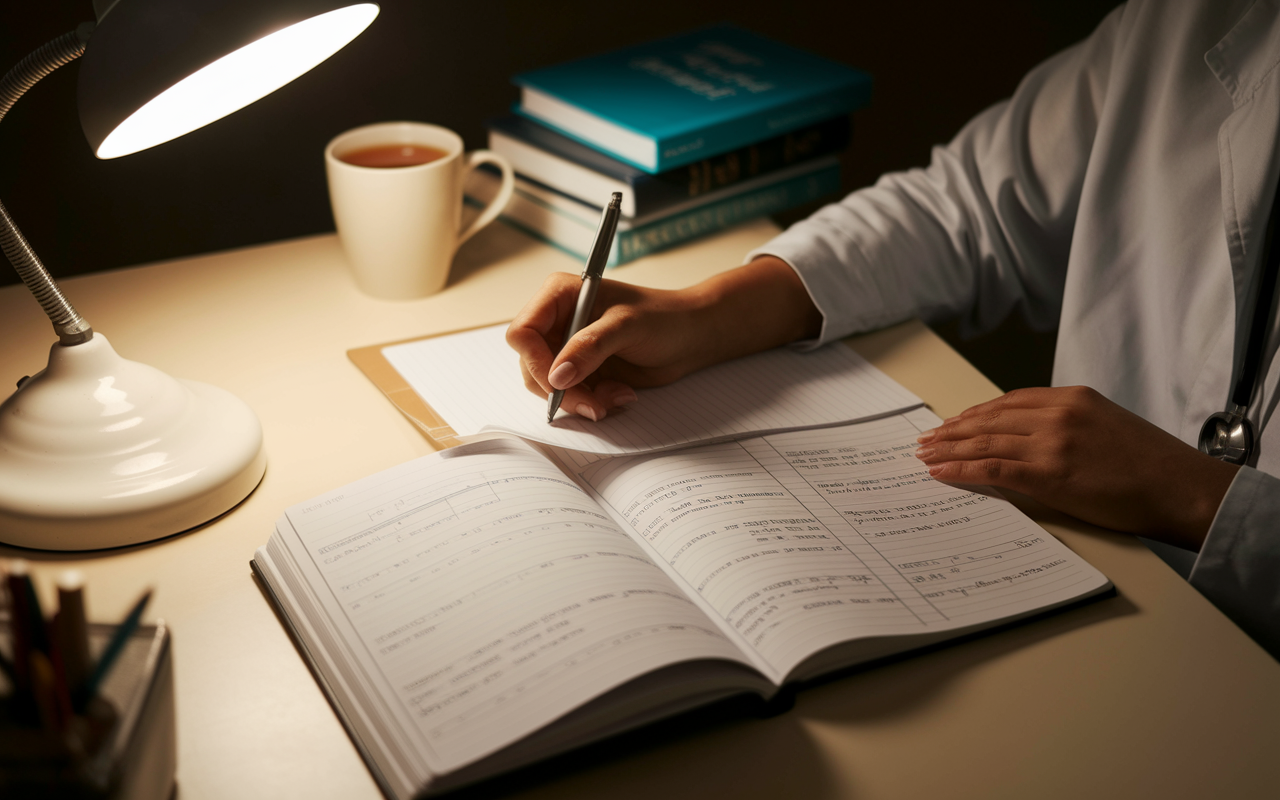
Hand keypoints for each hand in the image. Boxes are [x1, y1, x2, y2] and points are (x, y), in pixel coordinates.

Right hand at [506, 256, 821, 419]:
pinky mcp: (582, 371)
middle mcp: (558, 321)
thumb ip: (590, 347)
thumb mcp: (627, 326)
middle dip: (561, 390)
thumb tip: (558, 375)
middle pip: (531, 365)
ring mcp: (568, 348)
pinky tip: (620, 394)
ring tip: (613, 397)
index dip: (535, 360)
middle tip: (593, 403)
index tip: (559, 382)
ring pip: (549, 387)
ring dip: (580, 400)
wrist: (691, 337)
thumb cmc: (665, 317)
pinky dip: (593, 402)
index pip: (523, 331)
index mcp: (560, 296)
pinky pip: (571, 397)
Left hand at [914, 386, 1238, 549]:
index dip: (976, 413)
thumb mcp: (1107, 426)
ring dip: (949, 449)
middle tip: (927, 439)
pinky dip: (962, 470)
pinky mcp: (1050, 473)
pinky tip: (941, 473)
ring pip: (985, 441)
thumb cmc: (1152, 466)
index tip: (954, 423)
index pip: (1009, 401)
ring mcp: (1052, 442)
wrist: (1182, 489)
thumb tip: (1031, 440)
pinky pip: (993, 469)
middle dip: (953, 430)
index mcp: (1072, 398)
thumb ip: (1068, 425)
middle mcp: (1058, 414)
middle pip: (990, 418)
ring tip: (925, 455)